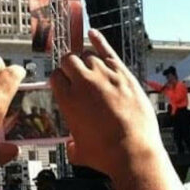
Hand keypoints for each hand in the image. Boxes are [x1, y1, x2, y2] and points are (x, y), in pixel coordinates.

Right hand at [50, 29, 163, 175]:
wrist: (133, 152)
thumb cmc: (106, 155)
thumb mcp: (79, 152)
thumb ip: (72, 144)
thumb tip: (72, 145)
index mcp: (68, 100)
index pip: (55, 77)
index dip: (59, 80)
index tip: (63, 84)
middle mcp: (83, 84)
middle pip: (69, 60)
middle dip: (70, 66)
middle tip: (74, 74)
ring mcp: (104, 76)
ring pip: (88, 55)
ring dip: (86, 60)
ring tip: (88, 66)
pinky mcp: (123, 75)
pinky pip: (107, 51)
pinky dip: (99, 41)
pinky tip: (93, 34)